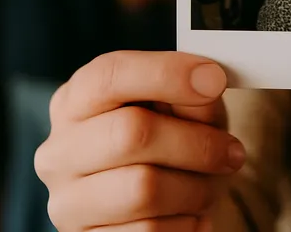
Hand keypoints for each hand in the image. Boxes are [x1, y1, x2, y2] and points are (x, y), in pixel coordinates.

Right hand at [35, 51, 243, 231]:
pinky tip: (187, 212)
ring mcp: (67, 201)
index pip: (110, 75)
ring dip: (195, 188)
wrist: (162, 201)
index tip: (214, 80)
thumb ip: (190, 92)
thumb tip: (206, 83)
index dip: (167, 74)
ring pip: (144, 188)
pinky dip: (185, 222)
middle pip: (131, 133)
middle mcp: (60, 149)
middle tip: (231, 152)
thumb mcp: (183, 106)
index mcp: (77, 100)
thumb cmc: (172, 140)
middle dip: (196, 143)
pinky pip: (148, 231)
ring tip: (208, 185)